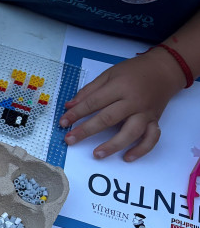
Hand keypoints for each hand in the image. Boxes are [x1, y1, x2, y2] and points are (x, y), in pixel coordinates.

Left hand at [59, 48, 184, 160]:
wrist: (164, 69)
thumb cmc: (133, 71)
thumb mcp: (109, 74)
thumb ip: (89, 90)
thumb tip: (69, 105)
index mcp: (119, 87)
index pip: (94, 102)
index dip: (76, 113)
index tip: (62, 123)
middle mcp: (133, 101)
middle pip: (108, 119)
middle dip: (87, 130)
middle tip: (70, 140)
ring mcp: (145, 113)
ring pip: (131, 132)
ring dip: (113, 145)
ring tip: (97, 155)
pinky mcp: (155, 121)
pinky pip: (151, 138)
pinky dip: (141, 150)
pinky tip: (127, 157)